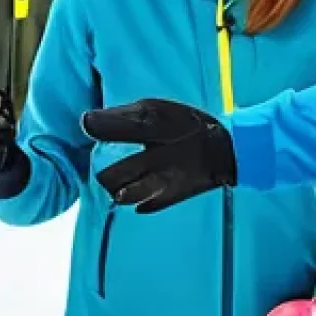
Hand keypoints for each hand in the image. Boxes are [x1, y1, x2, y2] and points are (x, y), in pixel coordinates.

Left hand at [81, 98, 235, 213]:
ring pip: (126, 195)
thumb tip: (88, 121)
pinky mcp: (173, 195)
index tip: (88, 124)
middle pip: (113, 174)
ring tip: (120, 183)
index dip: (95, 126)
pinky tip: (139, 192)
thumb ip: (124, 116)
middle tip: (105, 168)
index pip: (115, 128)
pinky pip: (145, 205)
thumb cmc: (188, 124)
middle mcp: (158, 155)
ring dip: (118, 190)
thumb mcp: (158, 110)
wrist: (227, 149)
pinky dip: (137, 201)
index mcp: (155, 127)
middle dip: (103, 173)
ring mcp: (165, 179)